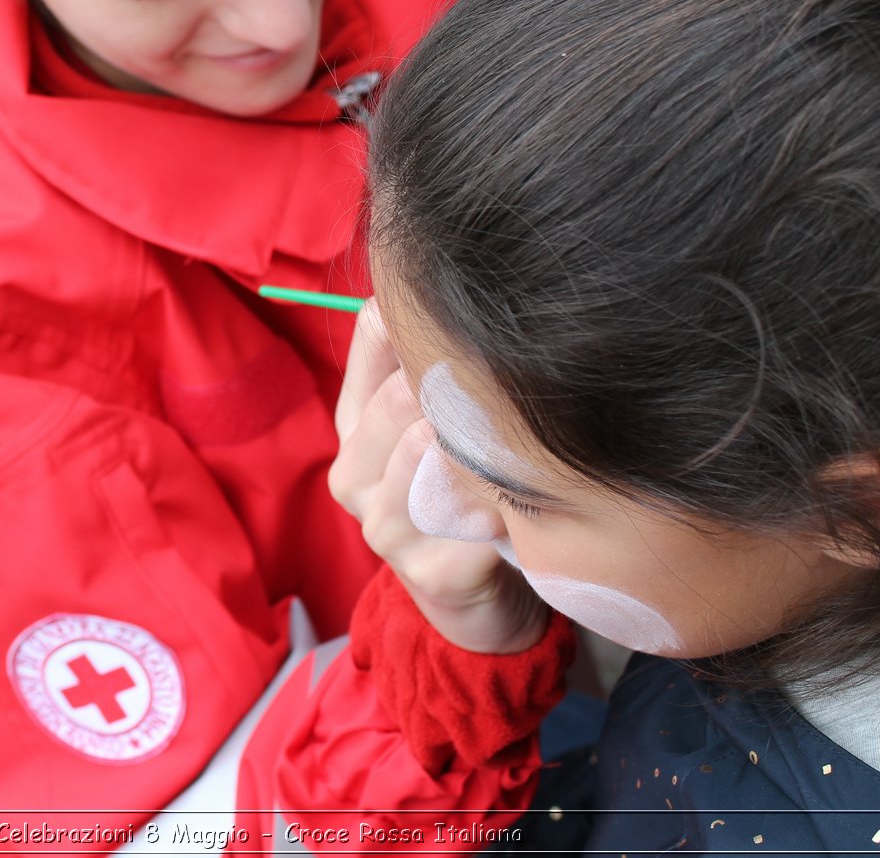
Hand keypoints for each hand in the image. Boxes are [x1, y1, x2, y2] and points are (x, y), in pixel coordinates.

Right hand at [329, 299, 548, 653]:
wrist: (477, 602)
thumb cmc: (464, 494)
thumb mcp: (436, 423)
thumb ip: (427, 359)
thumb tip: (443, 277)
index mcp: (353, 426)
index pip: (375, 334)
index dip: (426, 315)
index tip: (483, 314)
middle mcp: (353, 475)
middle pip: (399, 394)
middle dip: (458, 384)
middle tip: (516, 375)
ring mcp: (386, 529)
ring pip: (429, 453)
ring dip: (479, 445)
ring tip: (519, 441)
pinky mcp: (431, 574)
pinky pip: (473, 516)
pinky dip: (508, 502)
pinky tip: (526, 501)